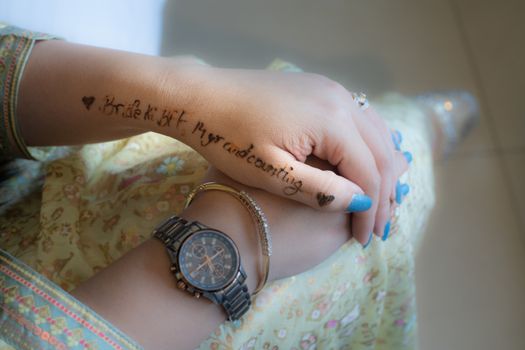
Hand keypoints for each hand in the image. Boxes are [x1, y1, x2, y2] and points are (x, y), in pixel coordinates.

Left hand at [171, 66, 407, 242]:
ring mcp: (332, 89)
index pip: (369, 172)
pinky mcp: (321, 88)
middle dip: (383, 193)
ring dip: (379, 168)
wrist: (201, 97)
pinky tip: (362, 165)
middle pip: (380, 152)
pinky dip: (367, 146)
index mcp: (332, 120)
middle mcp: (341, 99)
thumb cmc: (229, 138)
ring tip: (375, 202)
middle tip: (378, 227)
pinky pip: (359, 120)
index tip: (366, 238)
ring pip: (376, 133)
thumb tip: (362, 202)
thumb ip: (320, 190)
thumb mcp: (272, 172)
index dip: (371, 209)